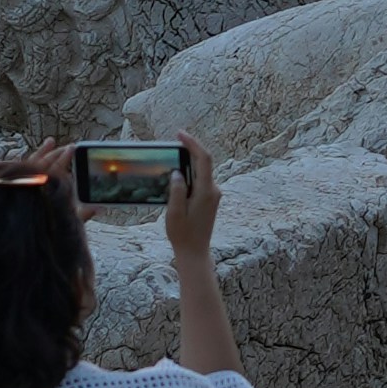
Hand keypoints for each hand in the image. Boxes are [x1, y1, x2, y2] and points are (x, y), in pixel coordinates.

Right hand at [165, 132, 218, 265]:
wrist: (195, 253)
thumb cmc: (183, 234)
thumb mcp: (175, 213)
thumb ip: (176, 190)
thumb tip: (177, 172)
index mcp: (206, 192)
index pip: (204, 159)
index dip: (193, 144)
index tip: (180, 134)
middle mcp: (213, 191)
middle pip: (204, 163)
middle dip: (190, 150)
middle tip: (173, 143)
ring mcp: (213, 196)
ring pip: (202, 172)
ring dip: (190, 162)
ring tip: (173, 157)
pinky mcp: (210, 200)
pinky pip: (201, 180)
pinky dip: (191, 173)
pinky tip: (178, 175)